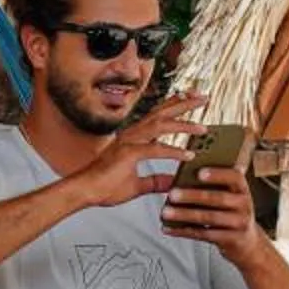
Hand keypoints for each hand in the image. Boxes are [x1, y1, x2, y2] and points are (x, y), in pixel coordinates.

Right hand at [76, 94, 207, 209]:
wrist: (84, 192)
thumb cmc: (104, 187)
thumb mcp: (138, 185)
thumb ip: (155, 182)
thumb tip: (171, 183)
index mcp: (133, 138)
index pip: (157, 115)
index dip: (174, 104)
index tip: (191, 96)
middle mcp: (132, 135)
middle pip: (162, 112)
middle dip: (184, 103)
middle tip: (204, 96)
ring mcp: (129, 142)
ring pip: (160, 125)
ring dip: (183, 124)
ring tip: (203, 127)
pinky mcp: (128, 154)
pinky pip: (155, 149)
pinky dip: (173, 151)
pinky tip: (188, 155)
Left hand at [161, 159, 263, 267]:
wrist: (248, 243)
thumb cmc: (232, 214)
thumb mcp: (230, 198)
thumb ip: (212, 187)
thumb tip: (180, 179)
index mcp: (242, 189)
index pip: (234, 177)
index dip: (217, 174)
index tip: (199, 172)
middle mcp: (244, 205)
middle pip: (218, 198)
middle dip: (193, 195)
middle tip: (172, 194)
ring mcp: (239, 223)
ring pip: (209, 217)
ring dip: (185, 215)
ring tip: (166, 212)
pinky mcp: (231, 239)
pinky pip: (204, 234)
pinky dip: (184, 231)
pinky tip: (170, 229)